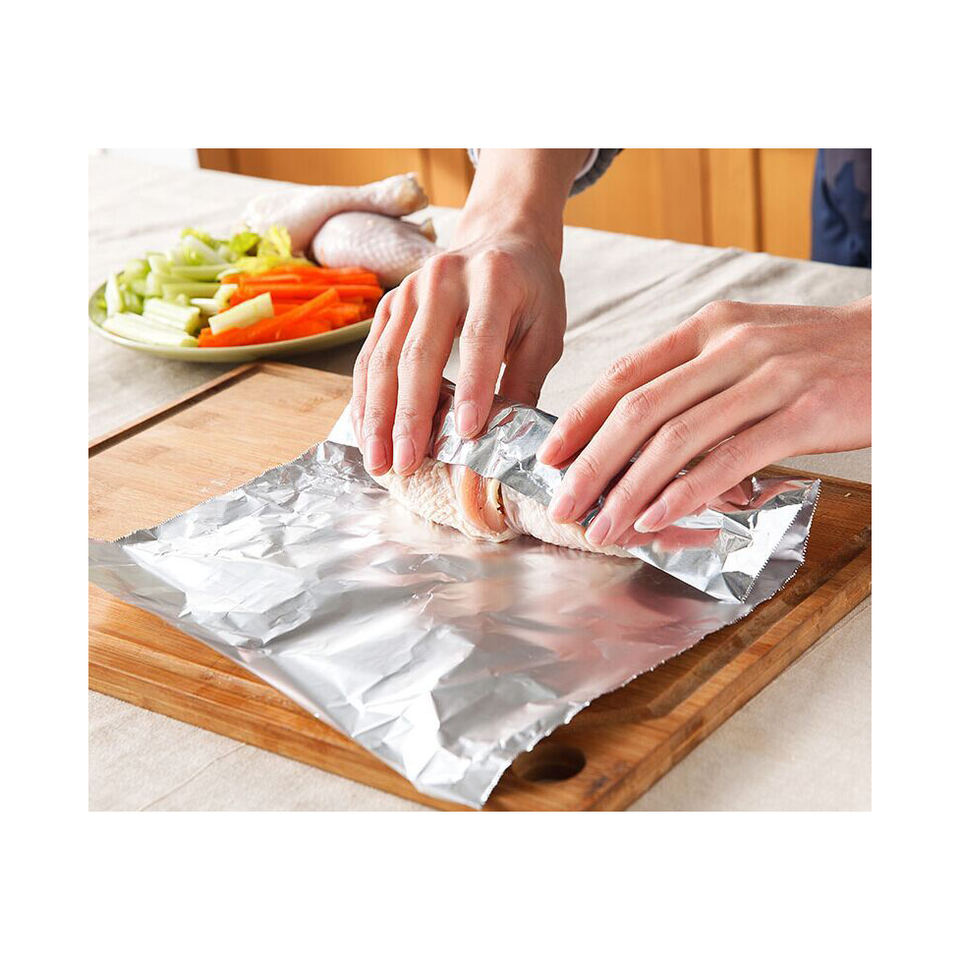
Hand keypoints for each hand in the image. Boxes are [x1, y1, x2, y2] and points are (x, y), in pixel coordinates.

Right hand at [351, 149, 588, 476]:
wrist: (502, 240)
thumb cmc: (530, 293)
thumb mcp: (546, 331)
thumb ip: (527, 380)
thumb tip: (506, 441)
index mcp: (493, 278)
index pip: (479, 338)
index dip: (472, 387)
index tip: (465, 434)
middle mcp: (442, 279)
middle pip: (419, 353)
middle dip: (411, 415)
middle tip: (408, 462)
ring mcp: (407, 292)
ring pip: (384, 360)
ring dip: (379, 416)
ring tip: (381, 462)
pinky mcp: (388, 308)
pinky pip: (369, 358)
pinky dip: (366, 400)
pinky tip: (368, 436)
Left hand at [538, 297, 870, 545]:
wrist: (899, 345)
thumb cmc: (817, 355)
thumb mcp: (748, 347)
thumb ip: (694, 379)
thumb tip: (637, 432)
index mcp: (708, 329)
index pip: (626, 375)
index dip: (580, 418)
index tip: (551, 455)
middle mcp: (730, 347)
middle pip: (638, 411)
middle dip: (591, 464)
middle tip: (564, 503)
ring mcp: (767, 378)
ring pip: (676, 440)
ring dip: (629, 489)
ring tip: (604, 525)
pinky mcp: (801, 413)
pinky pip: (729, 458)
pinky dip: (685, 491)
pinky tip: (656, 517)